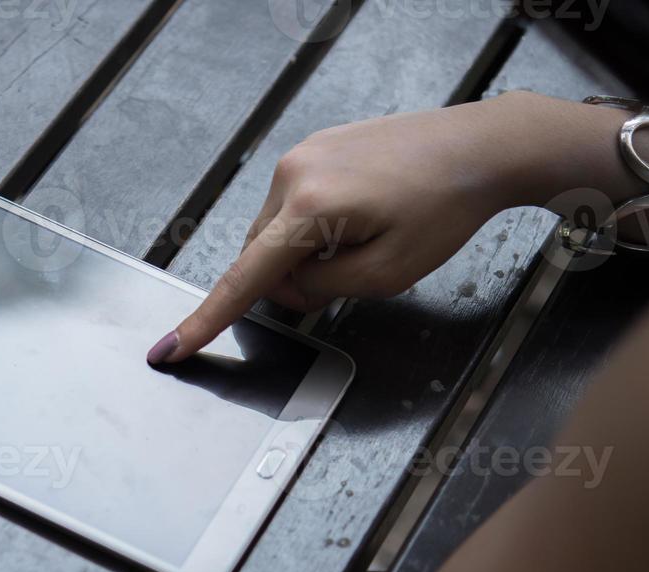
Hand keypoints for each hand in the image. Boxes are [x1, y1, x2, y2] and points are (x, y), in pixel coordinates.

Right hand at [148, 97, 526, 363]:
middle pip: (259, 255)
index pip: (243, 279)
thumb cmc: (445, 207)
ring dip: (304, 252)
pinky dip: (314, 226)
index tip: (169, 348)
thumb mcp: (387, 273)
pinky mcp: (315, 146)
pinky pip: (293, 204)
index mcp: (309, 208)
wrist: (479, 148)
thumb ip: (323, 289)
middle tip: (346, 279)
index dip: (205, 320)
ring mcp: (301, 155)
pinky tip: (361, 216)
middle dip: (290, 281)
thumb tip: (289, 287)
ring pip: (275, 231)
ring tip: (364, 238)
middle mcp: (292, 174)